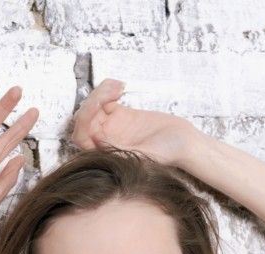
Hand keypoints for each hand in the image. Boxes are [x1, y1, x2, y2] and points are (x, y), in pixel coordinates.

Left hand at [70, 78, 199, 167]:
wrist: (183, 143)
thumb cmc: (167, 154)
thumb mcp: (143, 154)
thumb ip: (119, 150)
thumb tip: (95, 139)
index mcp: (106, 154)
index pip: (81, 137)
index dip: (84, 121)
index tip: (101, 109)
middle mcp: (105, 140)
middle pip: (83, 118)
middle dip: (93, 101)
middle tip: (112, 93)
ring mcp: (111, 126)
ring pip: (92, 105)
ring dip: (100, 91)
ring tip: (119, 87)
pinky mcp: (120, 113)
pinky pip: (103, 98)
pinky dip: (107, 88)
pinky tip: (121, 87)